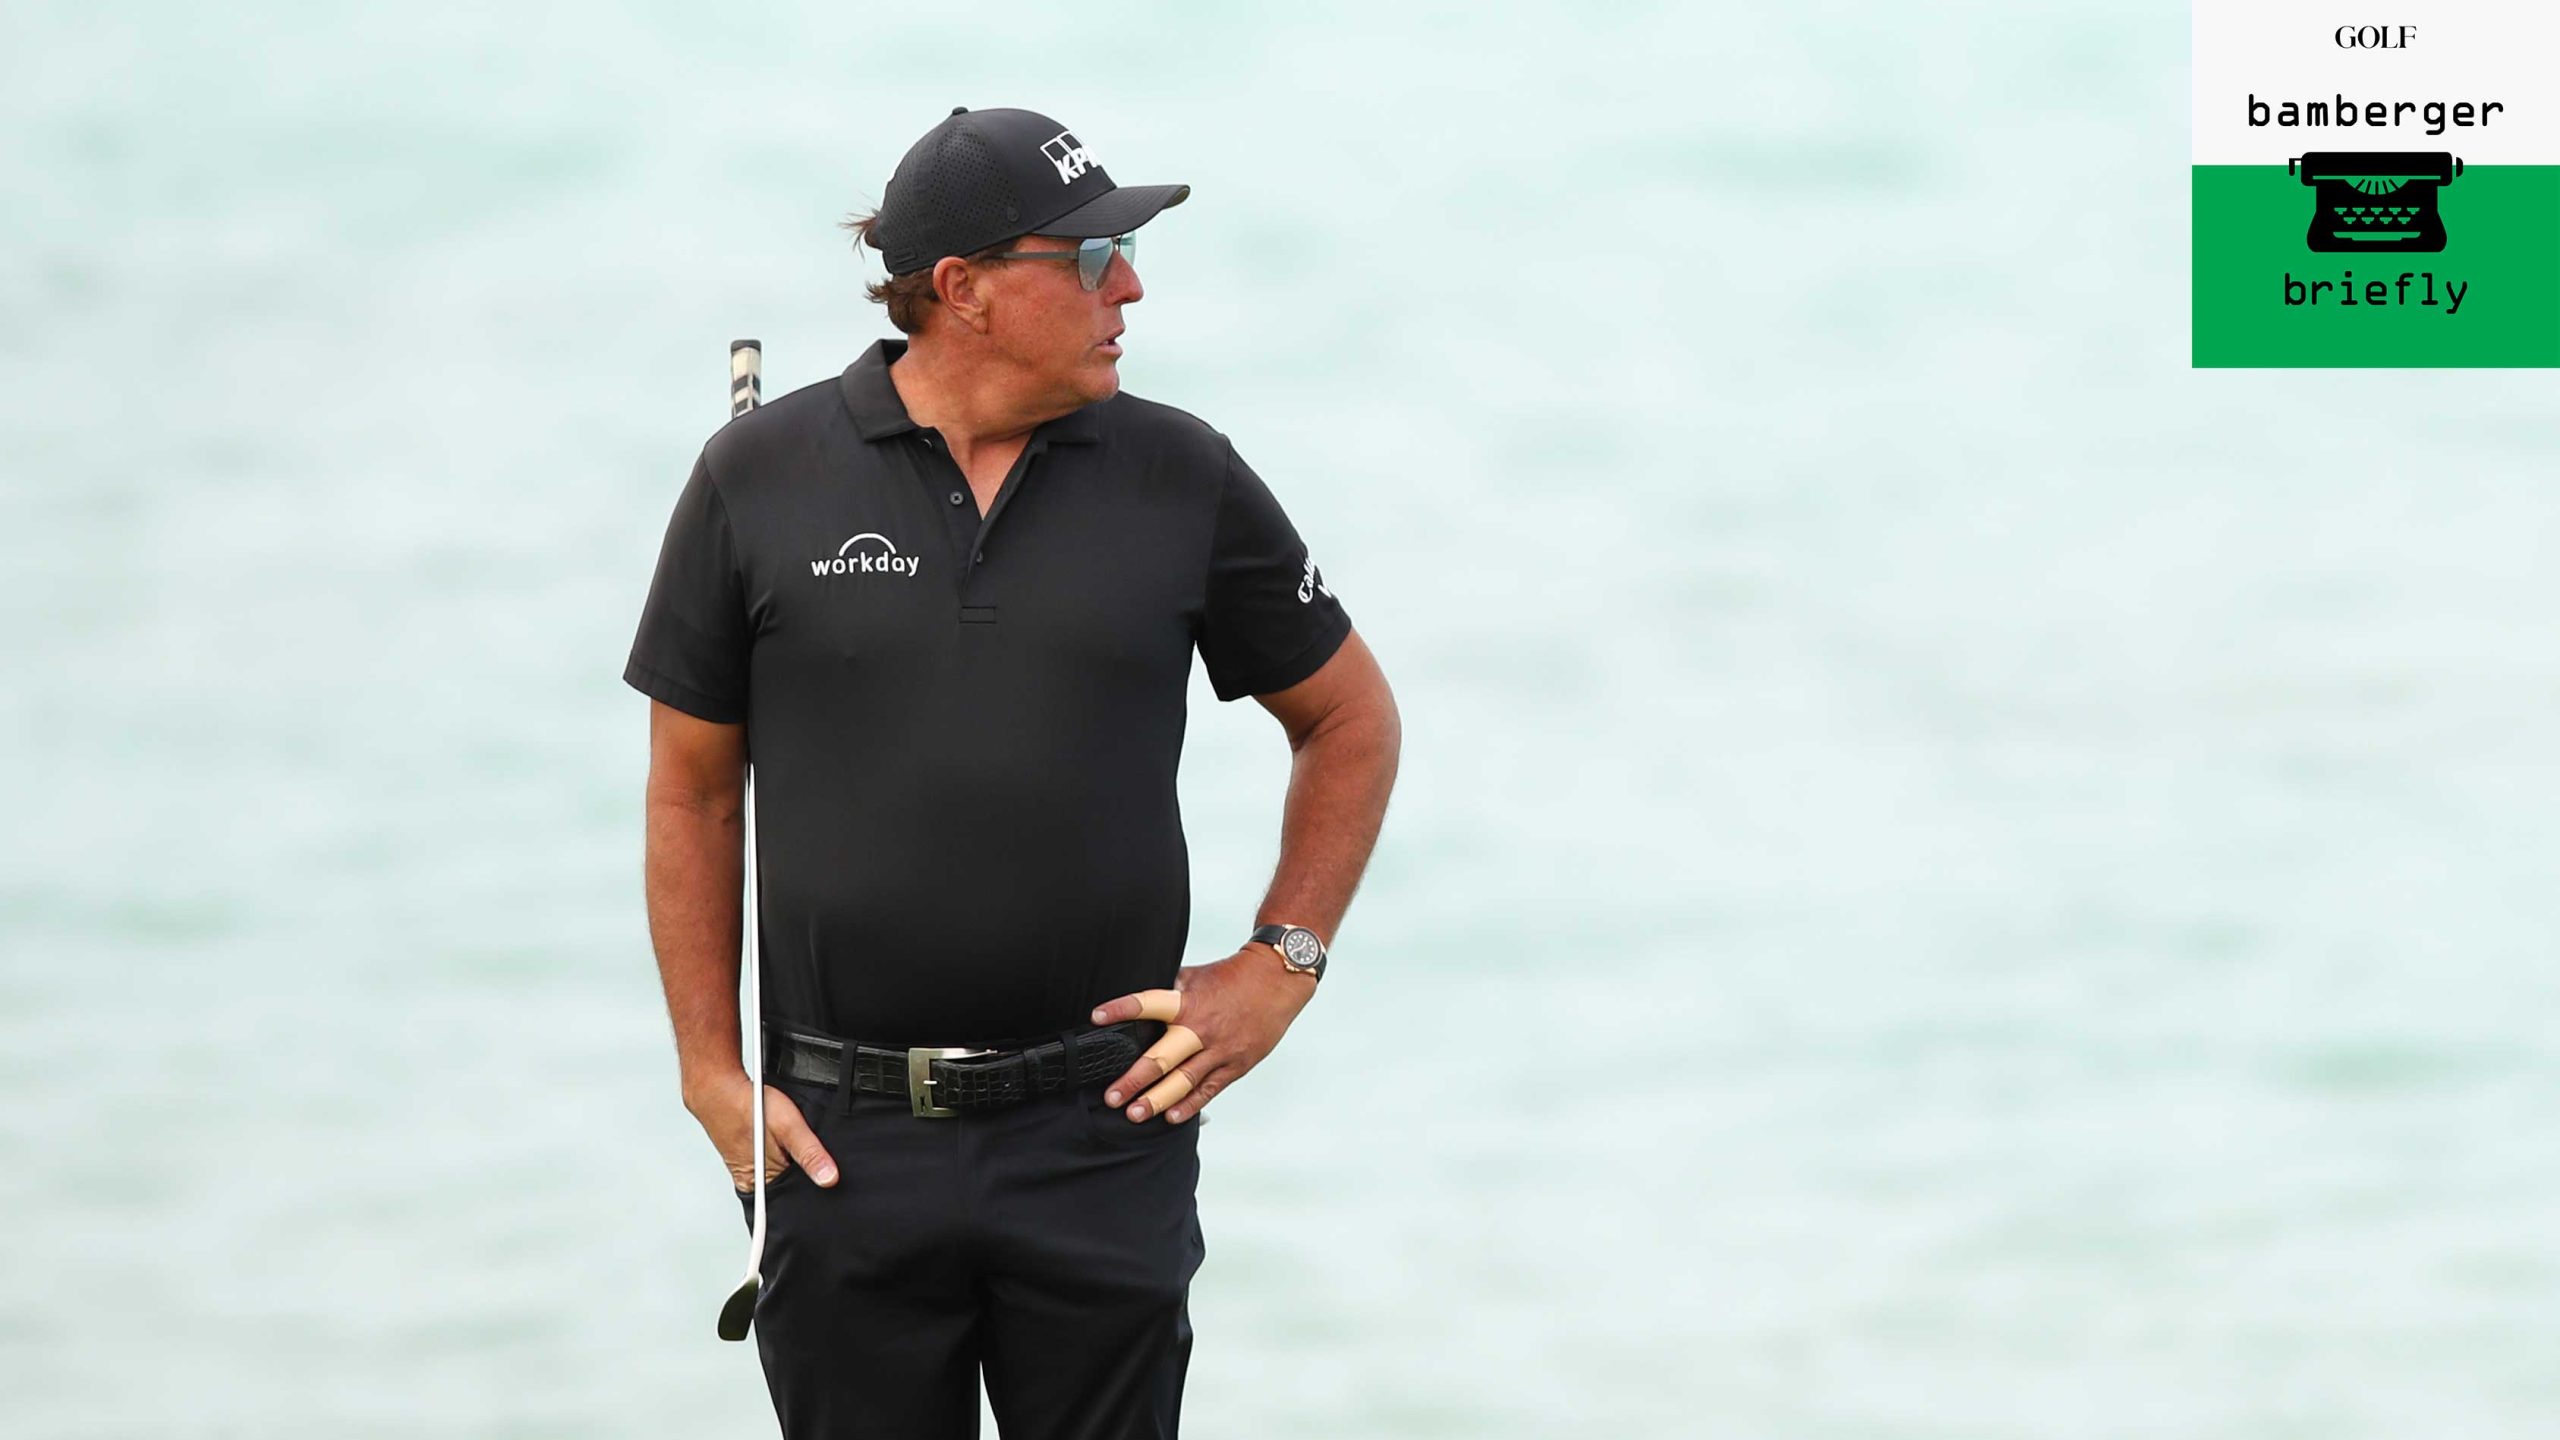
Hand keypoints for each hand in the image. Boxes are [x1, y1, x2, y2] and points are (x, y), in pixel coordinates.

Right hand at [686, 1070, 837, 1192]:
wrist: (718, 1091)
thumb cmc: (749, 1106)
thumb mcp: (789, 1127)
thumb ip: (810, 1154)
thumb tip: (829, 1178)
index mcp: (762, 1184)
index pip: (795, 1201)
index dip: (812, 1188)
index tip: (820, 1172)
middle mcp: (752, 1184)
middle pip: (788, 1191)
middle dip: (802, 1176)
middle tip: (797, 1149)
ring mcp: (747, 1174)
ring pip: (780, 1177)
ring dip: (790, 1164)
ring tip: (785, 1143)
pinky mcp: (745, 1163)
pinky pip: (770, 1166)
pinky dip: (779, 1157)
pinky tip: (777, 1142)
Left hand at [1090, 945, 1315, 1124]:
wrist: (1277, 980)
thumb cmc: (1234, 977)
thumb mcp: (1195, 975)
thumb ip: (1170, 991)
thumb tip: (1142, 1003)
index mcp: (1187, 1002)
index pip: (1148, 1004)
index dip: (1122, 1010)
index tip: (1097, 1017)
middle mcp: (1201, 1028)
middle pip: (1162, 1059)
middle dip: (1134, 1080)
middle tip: (1112, 1097)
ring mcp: (1220, 1050)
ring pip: (1183, 1081)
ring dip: (1156, 1100)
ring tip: (1134, 1114)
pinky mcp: (1236, 1064)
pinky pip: (1209, 1089)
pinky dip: (1189, 1104)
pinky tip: (1171, 1116)